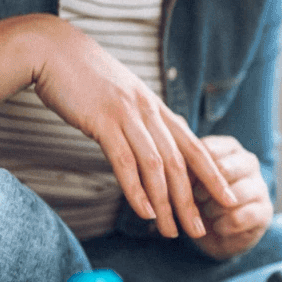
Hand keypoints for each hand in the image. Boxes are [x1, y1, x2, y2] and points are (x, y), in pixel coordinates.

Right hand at [24, 19, 235, 236]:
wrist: (52, 49)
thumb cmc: (83, 76)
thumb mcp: (121, 96)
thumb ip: (140, 118)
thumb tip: (153, 141)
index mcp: (156, 107)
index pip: (195, 146)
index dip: (214, 175)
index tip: (229, 199)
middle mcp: (149, 111)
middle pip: (180, 163)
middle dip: (192, 201)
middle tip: (200, 231)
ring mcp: (128, 115)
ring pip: (156, 167)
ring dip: (166, 204)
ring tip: (171, 232)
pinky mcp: (103, 121)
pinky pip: (125, 161)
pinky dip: (137, 189)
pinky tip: (144, 212)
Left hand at [188, 135, 271, 260]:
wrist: (215, 232)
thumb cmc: (197, 199)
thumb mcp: (185, 182)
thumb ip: (179, 170)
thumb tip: (166, 165)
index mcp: (228, 148)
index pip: (207, 149)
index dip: (188, 170)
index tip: (179, 184)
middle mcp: (248, 162)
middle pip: (223, 169)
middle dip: (203, 190)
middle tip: (195, 200)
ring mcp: (260, 186)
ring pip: (234, 195)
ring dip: (213, 209)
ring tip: (207, 214)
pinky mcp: (265, 212)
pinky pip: (241, 217)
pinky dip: (224, 225)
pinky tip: (218, 227)